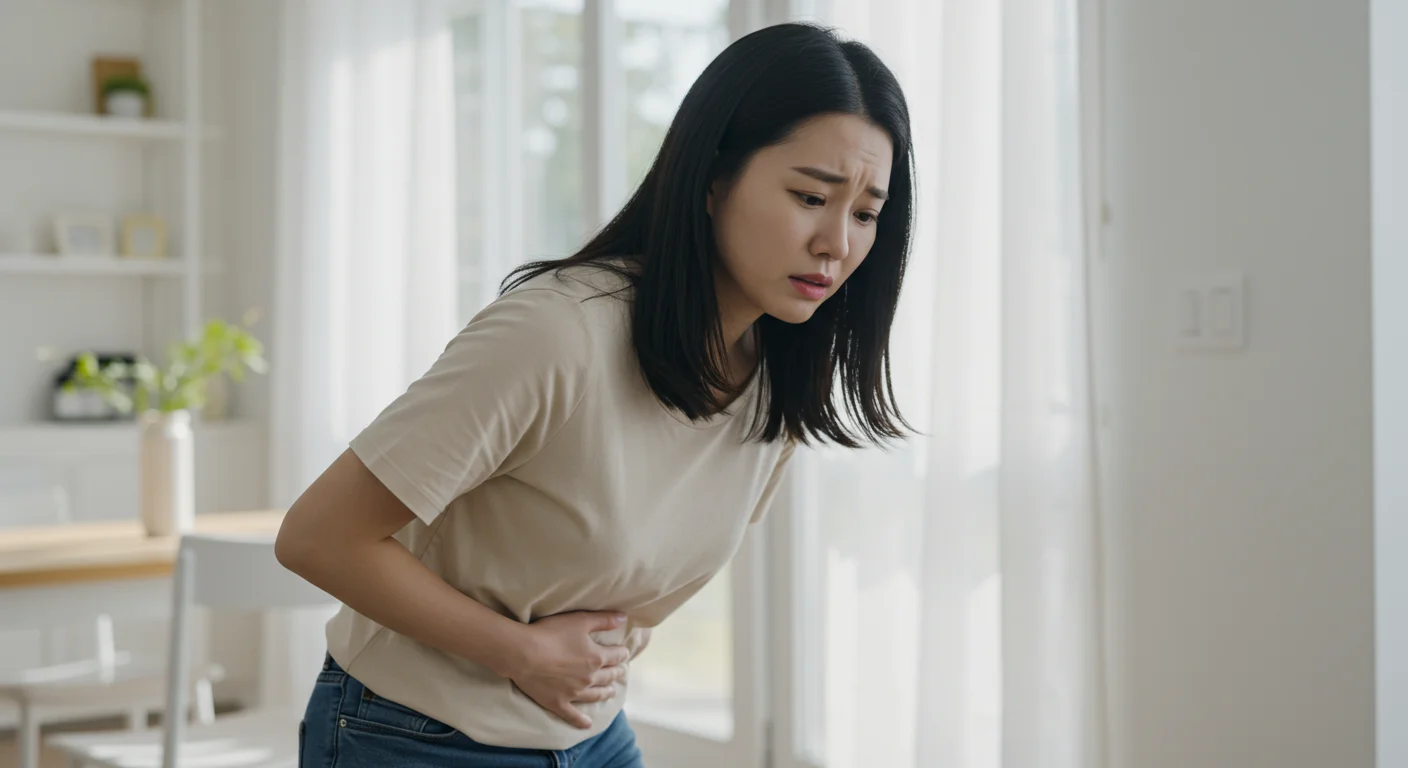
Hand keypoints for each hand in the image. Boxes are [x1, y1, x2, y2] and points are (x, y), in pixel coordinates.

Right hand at [508, 611, 631, 728]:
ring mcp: (574, 693)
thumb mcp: (580, 620)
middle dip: (615, 673)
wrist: (523, 654)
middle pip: (607, 676)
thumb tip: (624, 618)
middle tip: (620, 672)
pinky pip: (573, 715)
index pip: (615, 656)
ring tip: (611, 692)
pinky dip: (581, 721)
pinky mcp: (558, 703)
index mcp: (596, 658)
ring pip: (595, 695)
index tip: (624, 653)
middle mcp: (589, 678)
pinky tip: (588, 725)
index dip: (621, 653)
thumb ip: (603, 620)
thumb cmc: (551, 633)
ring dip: (605, 693)